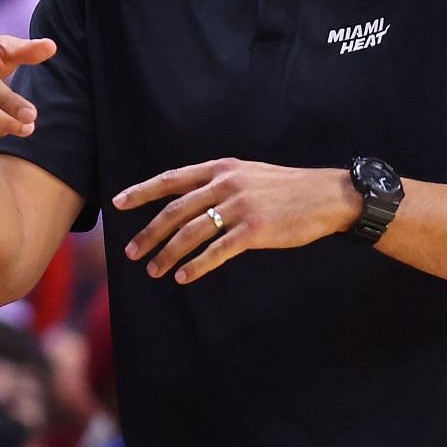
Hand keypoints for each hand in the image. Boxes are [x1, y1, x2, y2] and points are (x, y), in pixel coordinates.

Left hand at [115, 159, 359, 281]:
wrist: (328, 196)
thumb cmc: (286, 189)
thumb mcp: (248, 174)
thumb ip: (218, 183)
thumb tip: (189, 201)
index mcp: (220, 169)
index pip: (171, 180)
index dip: (142, 192)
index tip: (118, 203)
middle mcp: (225, 184)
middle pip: (174, 211)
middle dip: (148, 233)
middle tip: (131, 252)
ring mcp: (239, 207)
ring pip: (190, 233)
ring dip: (167, 253)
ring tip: (153, 270)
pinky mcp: (255, 230)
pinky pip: (217, 251)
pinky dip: (196, 265)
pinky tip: (183, 277)